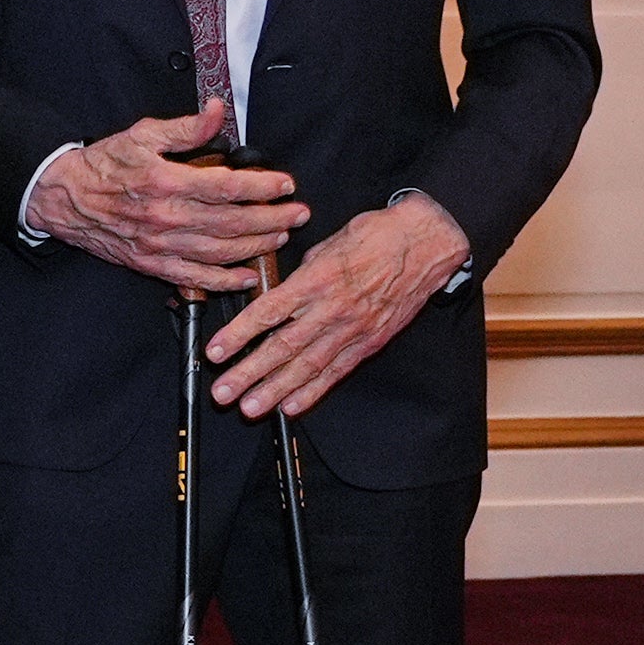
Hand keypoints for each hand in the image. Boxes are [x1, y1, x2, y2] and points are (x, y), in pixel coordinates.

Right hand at [26, 99, 304, 295]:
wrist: (63, 198)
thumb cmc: (103, 164)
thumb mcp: (143, 134)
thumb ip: (185, 127)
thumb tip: (217, 111)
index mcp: (167, 182)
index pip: (229, 188)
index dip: (264, 188)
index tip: (286, 185)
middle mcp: (167, 218)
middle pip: (233, 223)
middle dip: (273, 220)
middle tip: (299, 215)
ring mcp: (159, 245)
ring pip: (220, 252)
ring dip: (256, 247)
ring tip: (280, 237)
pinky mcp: (151, 264)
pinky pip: (193, 279)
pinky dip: (223, 281)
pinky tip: (245, 277)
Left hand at [207, 196, 470, 418]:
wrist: (427, 243)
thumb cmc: (376, 236)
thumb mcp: (327, 244)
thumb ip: (299, 275)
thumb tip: (274, 293)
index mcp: (317, 279)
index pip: (268, 312)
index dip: (239, 335)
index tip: (215, 352)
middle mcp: (333, 308)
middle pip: (283, 347)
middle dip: (249, 373)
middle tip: (223, 393)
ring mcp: (354, 329)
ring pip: (308, 366)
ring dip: (275, 390)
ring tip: (250, 408)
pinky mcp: (371, 342)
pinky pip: (337, 371)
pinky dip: (313, 392)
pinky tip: (291, 406)